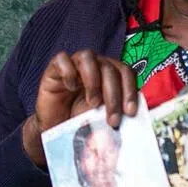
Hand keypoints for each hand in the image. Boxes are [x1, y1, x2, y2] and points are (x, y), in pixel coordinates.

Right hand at [23, 50, 138, 167]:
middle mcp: (94, 65)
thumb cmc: (80, 122)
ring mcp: (74, 64)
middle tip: (112, 119)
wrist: (54, 129)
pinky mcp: (54, 68)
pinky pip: (62, 59)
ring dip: (93, 81)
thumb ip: (117, 112)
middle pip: (109, 68)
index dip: (130, 90)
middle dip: (114, 95)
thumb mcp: (102, 118)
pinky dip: (68, 72)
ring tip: (93, 103)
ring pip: (88, 57)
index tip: (130, 112)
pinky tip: (70, 87)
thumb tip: (133, 117)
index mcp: (109, 74)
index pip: (125, 71)